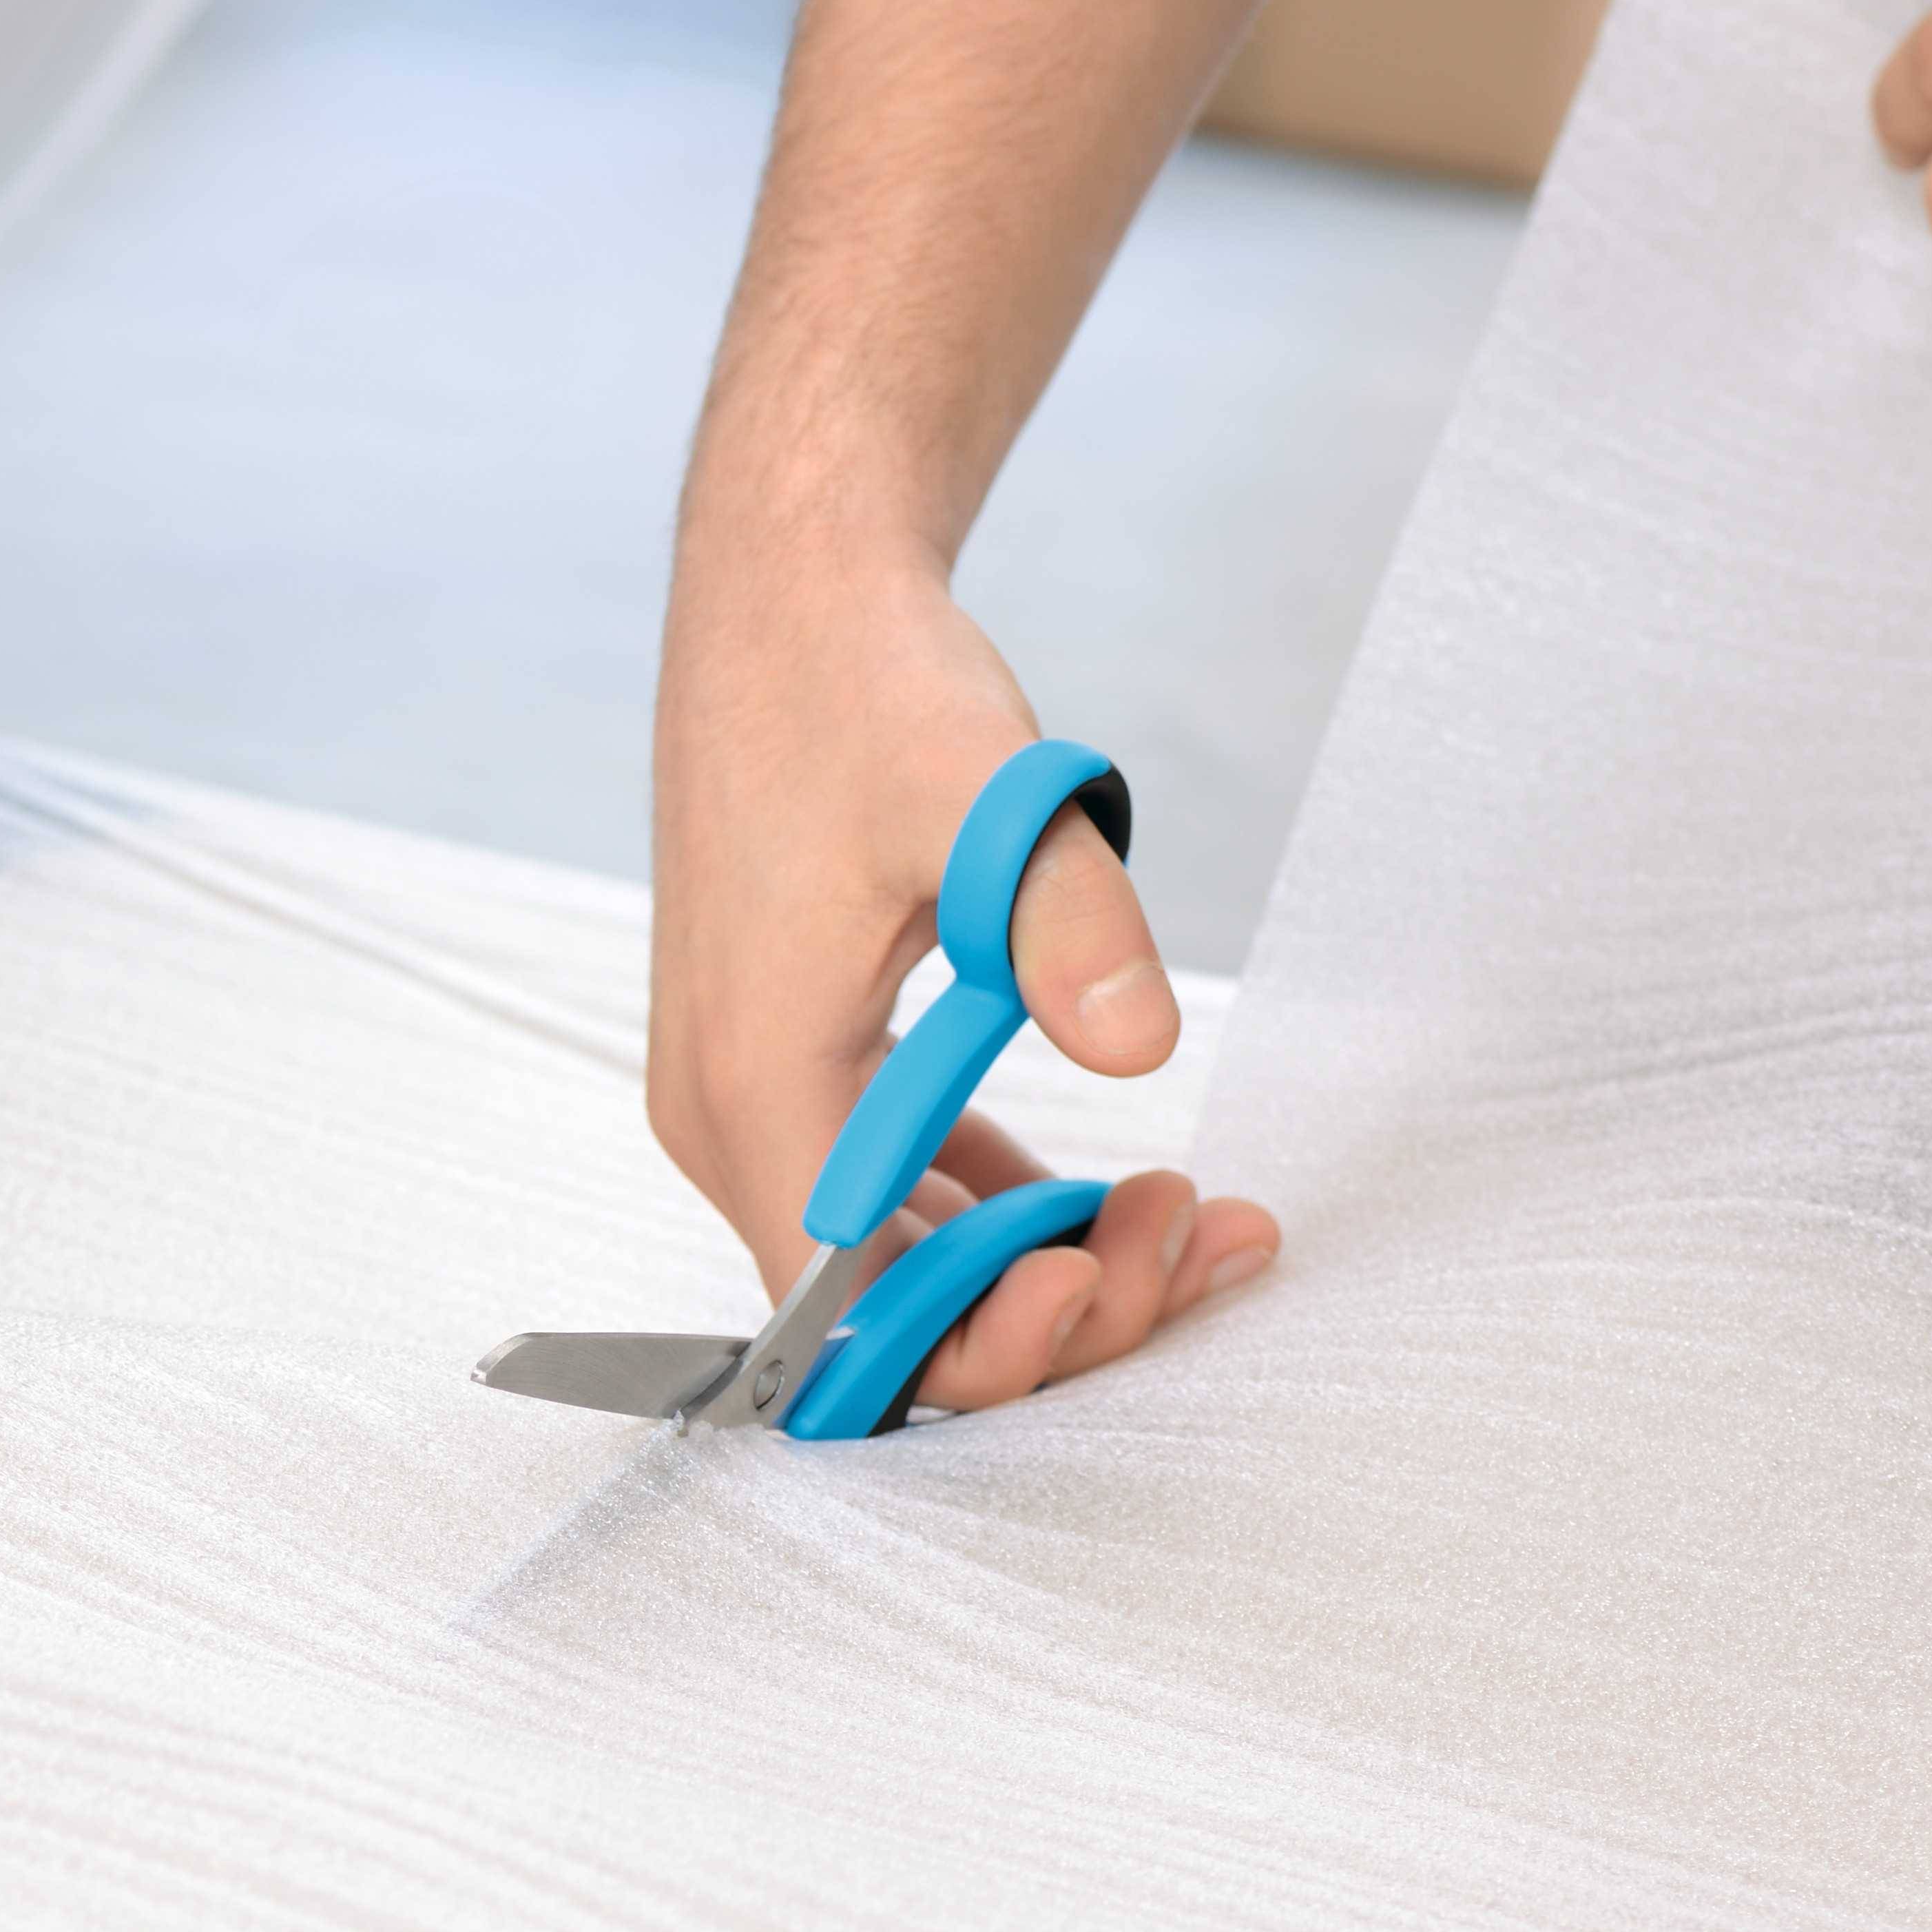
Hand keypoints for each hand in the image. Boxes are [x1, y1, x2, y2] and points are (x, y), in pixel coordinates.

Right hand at [648, 540, 1273, 1415]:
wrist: (788, 595)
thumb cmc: (858, 684)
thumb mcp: (983, 791)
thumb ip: (1065, 922)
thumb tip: (1141, 1048)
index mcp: (755, 1084)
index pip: (849, 1311)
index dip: (983, 1336)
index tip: (1113, 1263)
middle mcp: (733, 1122)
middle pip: (886, 1310)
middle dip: (1054, 1309)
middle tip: (1198, 1232)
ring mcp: (761, 1101)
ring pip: (902, 1262)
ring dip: (1043, 1265)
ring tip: (1191, 1211)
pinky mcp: (800, 1071)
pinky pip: (903, 1194)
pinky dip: (1006, 1211)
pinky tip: (1113, 1184)